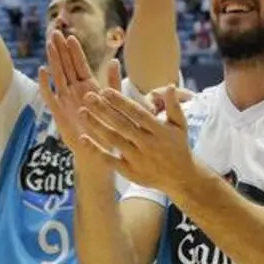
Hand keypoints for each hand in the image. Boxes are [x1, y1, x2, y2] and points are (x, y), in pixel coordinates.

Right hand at [38, 31, 118, 159]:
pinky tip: (43, 71)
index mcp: (89, 87)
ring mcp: (65, 101)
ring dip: (53, 61)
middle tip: (54, 32)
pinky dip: (46, 84)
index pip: (80, 65)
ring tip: (49, 45)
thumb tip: (115, 61)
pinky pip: (50, 96)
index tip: (70, 36)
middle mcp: (75, 91)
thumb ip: (113, 83)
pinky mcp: (59, 113)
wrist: (99, 152)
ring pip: (58, 77)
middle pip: (66, 66)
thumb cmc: (108, 129)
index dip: (75, 51)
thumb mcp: (114, 103)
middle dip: (60, 50)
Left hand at [77, 83, 195, 193]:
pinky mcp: (130, 172)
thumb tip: (170, 86)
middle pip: (121, 124)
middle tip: (87, 96)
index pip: (136, 113)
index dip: (120, 101)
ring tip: (81, 112)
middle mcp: (147, 144)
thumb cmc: (178, 147)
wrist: (181, 178)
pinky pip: (110, 160)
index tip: (105, 90)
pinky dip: (96, 150)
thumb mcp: (180, 125)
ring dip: (96, 125)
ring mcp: (137, 159)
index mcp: (159, 130)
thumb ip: (173, 106)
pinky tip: (83, 139)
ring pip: (113, 140)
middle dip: (103, 109)